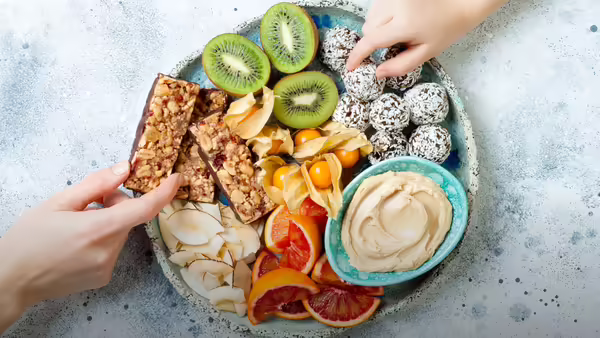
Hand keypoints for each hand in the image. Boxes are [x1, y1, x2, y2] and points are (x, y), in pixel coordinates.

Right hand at [0, 162, 181, 331]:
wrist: (11, 280)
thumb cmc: (29, 240)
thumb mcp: (58, 202)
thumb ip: (96, 184)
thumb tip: (124, 168)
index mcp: (97, 229)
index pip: (144, 209)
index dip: (164, 192)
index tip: (175, 179)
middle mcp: (107, 251)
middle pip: (128, 218)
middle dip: (117, 204)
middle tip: (92, 201)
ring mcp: (106, 267)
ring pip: (120, 233)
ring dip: (108, 223)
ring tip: (77, 225)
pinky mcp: (103, 277)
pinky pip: (112, 249)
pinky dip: (102, 240)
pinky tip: (77, 243)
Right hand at [347, 0, 507, 77]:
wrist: (462, 2)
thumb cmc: (447, 29)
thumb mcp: (426, 53)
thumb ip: (400, 66)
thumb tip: (378, 73)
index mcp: (404, 25)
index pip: (370, 41)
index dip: (357, 56)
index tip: (350, 68)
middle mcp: (395, 6)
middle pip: (368, 29)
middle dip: (374, 41)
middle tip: (392, 45)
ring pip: (370, 17)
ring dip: (377, 28)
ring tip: (398, 30)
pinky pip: (378, 7)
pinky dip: (382, 17)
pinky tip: (399, 19)